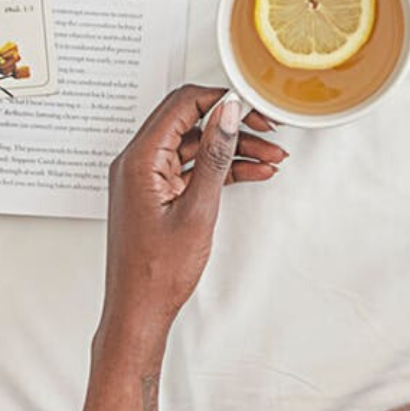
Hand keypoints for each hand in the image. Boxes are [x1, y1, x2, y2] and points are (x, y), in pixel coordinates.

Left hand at [100, 85, 286, 346]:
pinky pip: (191, 168)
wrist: (140, 310)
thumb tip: (226, 114)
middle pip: (190, 121)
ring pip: (195, 145)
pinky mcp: (157, 193)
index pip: (182, 104)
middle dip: (232, 124)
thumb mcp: (197, 209)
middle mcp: (138, 162)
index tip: (251, 106)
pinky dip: (220, 169)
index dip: (220, 100)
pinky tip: (252, 171)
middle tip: (267, 130)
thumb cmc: (157, 272)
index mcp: (140, 159)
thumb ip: (214, 156)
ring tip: (271, 156)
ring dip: (232, 148)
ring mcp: (146, 177)